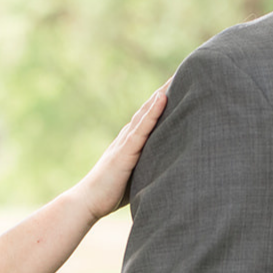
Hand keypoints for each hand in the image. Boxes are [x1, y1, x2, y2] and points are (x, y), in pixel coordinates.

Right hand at [73, 83, 168, 219]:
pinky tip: (163, 97)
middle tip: (186, 71)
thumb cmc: (110, 194)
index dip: (164, 100)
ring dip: (162, 93)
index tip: (181, 85)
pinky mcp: (125, 151)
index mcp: (131, 142)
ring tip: (177, 76)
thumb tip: (167, 171)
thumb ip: (148, 168)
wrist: (87, 201)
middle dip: (166, 90)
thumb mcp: (136, 177)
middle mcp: (128, 137)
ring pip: (147, 112)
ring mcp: (126, 142)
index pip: (151, 117)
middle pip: (150, 108)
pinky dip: (153, 112)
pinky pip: (141, 128)